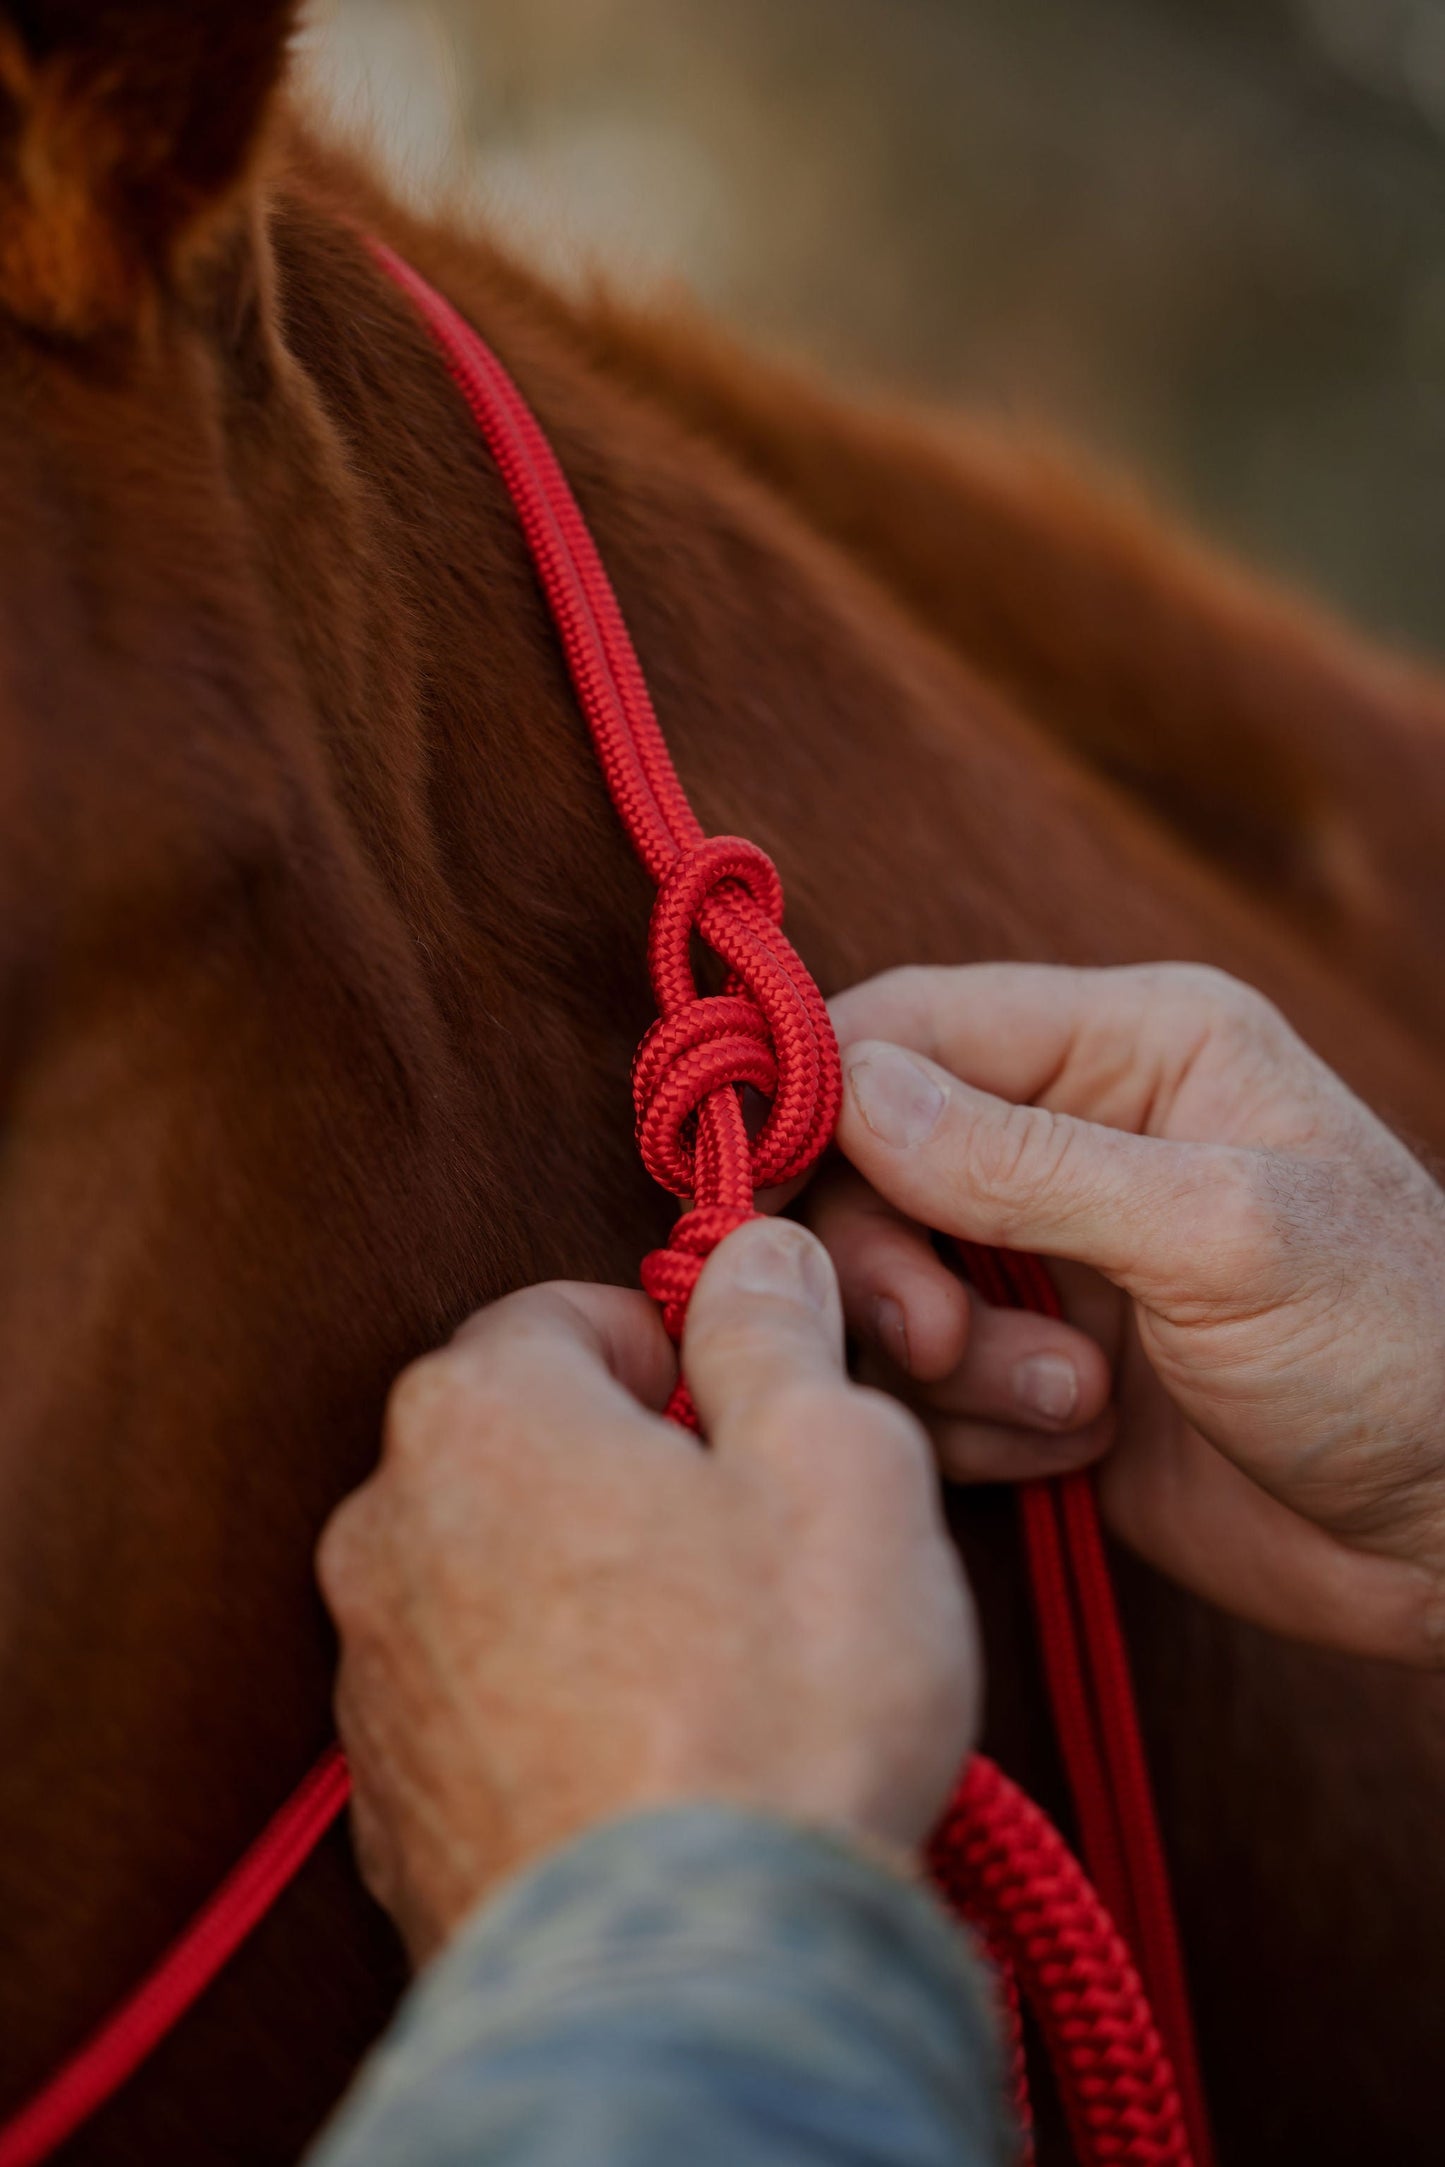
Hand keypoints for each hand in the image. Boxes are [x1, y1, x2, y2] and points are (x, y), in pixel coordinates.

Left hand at [316, 1219, 977, 1962]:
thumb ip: (779, 1331)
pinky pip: (485, 1704)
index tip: (750, 1414)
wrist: (690, 1983)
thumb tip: (757, 1258)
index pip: (568, 1311)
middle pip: (528, 1445)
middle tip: (755, 1545)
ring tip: (717, 1670)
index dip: (679, 1350)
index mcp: (478, 1412)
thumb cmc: (773, 1701)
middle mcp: (385, 1530)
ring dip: (594, 1591)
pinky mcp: (391, 1808)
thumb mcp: (834, 1459)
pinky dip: (558, 1707)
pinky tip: (657, 1758)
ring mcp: (373, 1680)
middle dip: (634, 1470)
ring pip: (502, 1576)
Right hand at [806, 961, 1444, 1665]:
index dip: (817, 1095)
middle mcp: (1076, 1134)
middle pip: (868, 1161)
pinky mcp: (1034, 1370)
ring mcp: (1051, 1258)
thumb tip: (847, 1085)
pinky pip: (923, 1386)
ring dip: (947, 1365)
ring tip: (1070, 1409)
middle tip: (941, 1346)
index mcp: (1131, 1046)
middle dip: (891, 1263)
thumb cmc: (1394, 1352)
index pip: (909, 1023)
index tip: (752, 1189)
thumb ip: (1023, 1164)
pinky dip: (975, 1430)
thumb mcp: (1218, 1236)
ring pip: (882, 1283)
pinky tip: (1075, 1452)